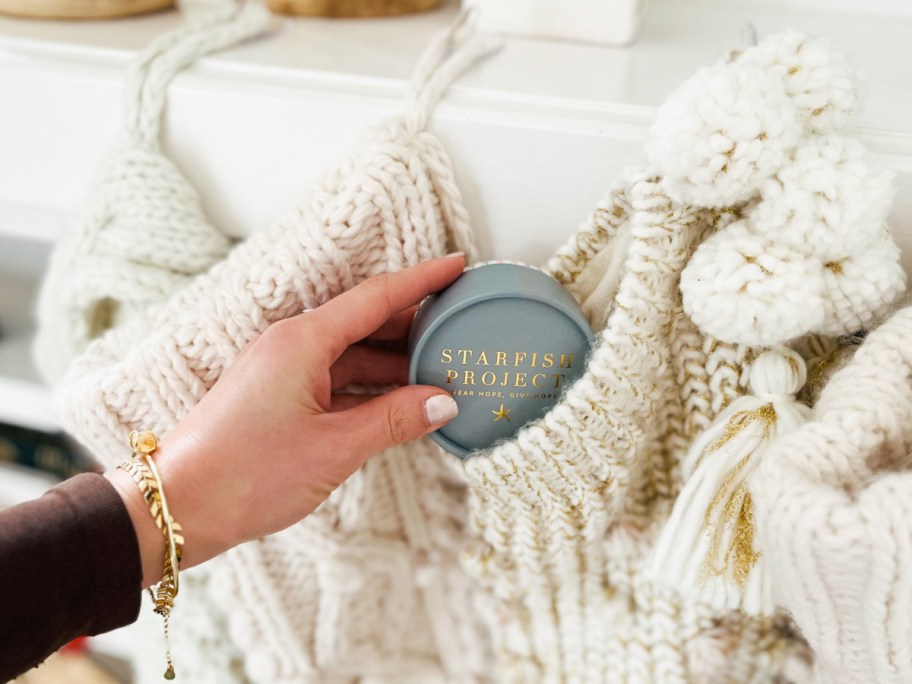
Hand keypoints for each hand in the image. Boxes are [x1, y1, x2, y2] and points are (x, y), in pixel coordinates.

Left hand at [107, 254, 464, 586]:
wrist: (178, 506)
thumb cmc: (246, 473)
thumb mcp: (334, 447)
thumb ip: (394, 419)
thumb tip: (443, 402)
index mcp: (303, 341)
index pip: (376, 297)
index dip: (422, 280)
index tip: (457, 265)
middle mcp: (293, 346)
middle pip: (366, 322)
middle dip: (415, 323)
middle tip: (460, 323)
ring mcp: (284, 371)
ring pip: (353, 354)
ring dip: (395, 361)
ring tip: (441, 367)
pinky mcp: (279, 396)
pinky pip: (336, 379)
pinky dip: (371, 387)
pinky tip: (401, 401)